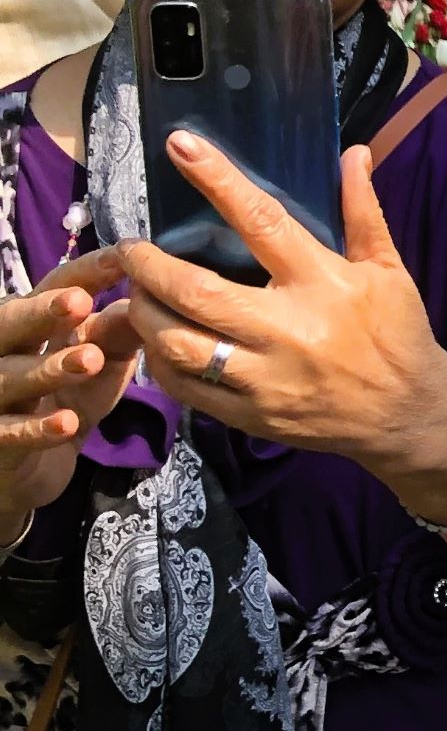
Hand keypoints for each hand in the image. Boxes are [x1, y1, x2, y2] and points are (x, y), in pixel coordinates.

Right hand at [0, 252, 137, 521]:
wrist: (27, 471)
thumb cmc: (64, 402)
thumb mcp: (100, 365)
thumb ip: (119, 334)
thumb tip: (147, 298)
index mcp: (29, 327)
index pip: (49, 288)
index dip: (82, 274)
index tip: (121, 259)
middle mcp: (1, 353)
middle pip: (8, 325)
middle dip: (41, 312)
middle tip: (79, 302)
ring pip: (8, 377)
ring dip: (48, 369)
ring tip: (90, 360)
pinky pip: (9, 433)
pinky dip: (36, 429)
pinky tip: (67, 424)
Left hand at [116, 134, 446, 478]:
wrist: (409, 416)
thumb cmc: (397, 335)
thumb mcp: (389, 270)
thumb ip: (363, 213)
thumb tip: (353, 153)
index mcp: (324, 284)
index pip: (262, 221)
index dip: (218, 179)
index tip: (180, 145)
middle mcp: (290, 330)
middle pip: (196, 291)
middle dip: (149, 265)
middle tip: (130, 249)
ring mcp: (267, 378)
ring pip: (178, 343)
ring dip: (144, 314)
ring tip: (137, 295)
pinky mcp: (252, 414)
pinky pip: (186, 386)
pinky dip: (161, 360)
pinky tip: (160, 341)